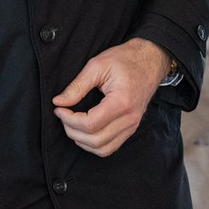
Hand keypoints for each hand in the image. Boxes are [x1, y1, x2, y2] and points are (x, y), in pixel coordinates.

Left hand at [53, 37, 170, 156]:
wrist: (149, 60)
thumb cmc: (125, 60)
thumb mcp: (97, 65)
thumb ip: (77, 86)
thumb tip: (59, 102)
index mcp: (121, 102)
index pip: (91, 124)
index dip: (69, 120)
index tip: (59, 109)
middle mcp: (129, 118)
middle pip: (95, 140)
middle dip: (72, 131)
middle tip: (63, 116)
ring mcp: (132, 125)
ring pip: (103, 149)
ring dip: (82, 141)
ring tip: (72, 124)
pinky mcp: (131, 128)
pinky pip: (111, 147)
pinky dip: (94, 145)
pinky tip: (85, 132)